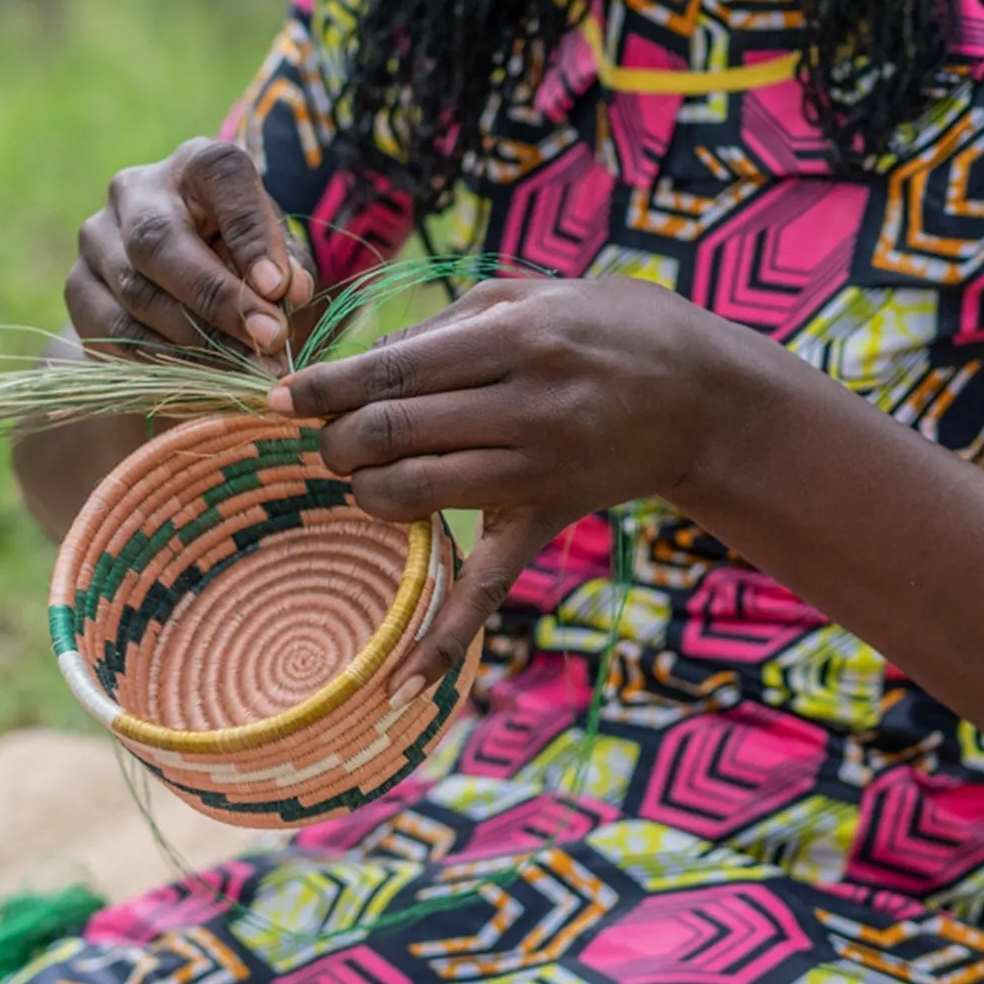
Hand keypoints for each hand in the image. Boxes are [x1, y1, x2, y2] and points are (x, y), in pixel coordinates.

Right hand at [67, 138, 313, 367]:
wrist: (178, 291)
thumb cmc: (243, 261)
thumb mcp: (276, 255)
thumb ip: (288, 268)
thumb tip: (289, 291)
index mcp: (197, 163)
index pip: (220, 175)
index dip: (250, 232)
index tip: (278, 288)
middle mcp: (137, 189)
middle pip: (160, 239)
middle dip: (217, 297)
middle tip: (266, 339)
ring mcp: (97, 236)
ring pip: (136, 292)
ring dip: (195, 339)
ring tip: (245, 368)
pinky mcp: (77, 285)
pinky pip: (114, 330)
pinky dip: (161, 360)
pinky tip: (201, 377)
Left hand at [266, 277, 762, 698]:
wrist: (703, 391)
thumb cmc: (603, 324)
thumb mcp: (525, 297)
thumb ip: (441, 328)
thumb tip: (355, 366)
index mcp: (513, 340)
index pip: (391, 373)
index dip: (324, 389)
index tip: (279, 399)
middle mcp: (527, 407)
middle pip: (393, 434)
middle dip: (335, 442)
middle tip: (323, 439)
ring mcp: (541, 469)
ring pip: (417, 495)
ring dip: (365, 493)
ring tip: (360, 477)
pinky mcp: (551, 518)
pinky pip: (491, 586)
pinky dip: (444, 640)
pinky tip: (401, 686)